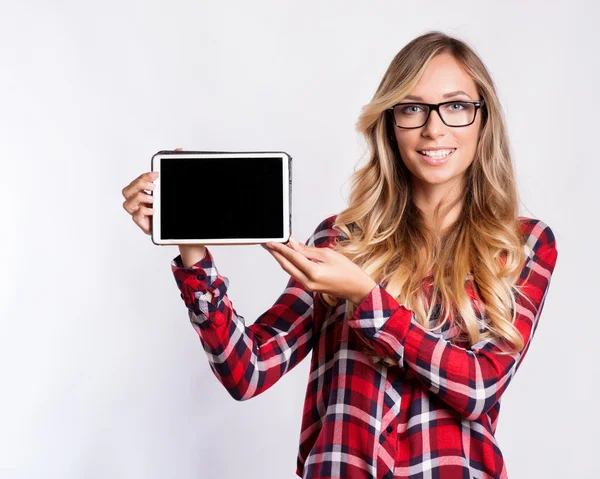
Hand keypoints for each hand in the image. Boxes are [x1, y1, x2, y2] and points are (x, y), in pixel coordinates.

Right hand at [121, 146, 205, 265]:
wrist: (187, 229)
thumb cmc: (177, 208)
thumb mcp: (176, 186)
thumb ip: (175, 168)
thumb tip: (179, 149)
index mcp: (145, 193)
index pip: (136, 182)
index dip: (143, 176)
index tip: (157, 174)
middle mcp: (140, 203)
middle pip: (127, 190)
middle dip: (139, 185)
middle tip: (154, 186)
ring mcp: (141, 214)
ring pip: (127, 203)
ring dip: (139, 198)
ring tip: (153, 199)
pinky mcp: (145, 225)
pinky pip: (135, 217)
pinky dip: (143, 211)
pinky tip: (153, 210)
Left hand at [262, 235, 376, 304]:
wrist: (356, 289)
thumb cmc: (347, 271)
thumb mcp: (328, 254)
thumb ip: (308, 250)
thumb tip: (292, 244)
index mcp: (313, 272)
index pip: (291, 257)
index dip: (279, 248)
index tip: (270, 241)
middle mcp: (308, 281)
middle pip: (286, 265)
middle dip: (275, 253)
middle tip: (266, 243)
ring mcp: (308, 286)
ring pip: (289, 270)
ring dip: (281, 258)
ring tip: (274, 248)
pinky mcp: (309, 287)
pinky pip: (295, 273)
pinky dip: (289, 264)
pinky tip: (286, 256)